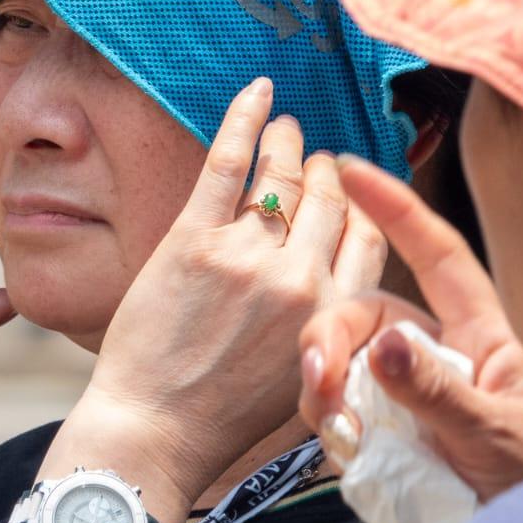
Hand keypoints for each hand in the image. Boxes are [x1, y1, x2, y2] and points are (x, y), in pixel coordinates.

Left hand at [46, 78, 388, 509]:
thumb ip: (330, 319)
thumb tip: (337, 273)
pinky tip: (256, 92)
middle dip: (327, 171)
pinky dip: (244, 119)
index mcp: (334, 312)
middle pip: (328, 199)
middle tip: (318, 157)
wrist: (155, 431)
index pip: (366, 236)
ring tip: (288, 125)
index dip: (362, 205)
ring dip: (290, 142)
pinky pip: (226, 162)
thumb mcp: (306, 376)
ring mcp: (247, 253)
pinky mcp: (192, 237)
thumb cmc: (224, 416)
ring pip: (282, 176)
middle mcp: (300, 276)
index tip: (352, 191)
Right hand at [298, 157, 522, 502]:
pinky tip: (342, 454)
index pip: (440, 258)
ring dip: (325, 390)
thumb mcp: (496, 436)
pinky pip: (341, 416)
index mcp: (480, 338)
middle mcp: (436, 358)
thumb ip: (437, 393)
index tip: (351, 171)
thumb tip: (385, 344)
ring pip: (344, 367)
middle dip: (332, 336)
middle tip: (317, 383)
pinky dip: (331, 428)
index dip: (399, 210)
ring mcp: (408, 400)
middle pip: (368, 317)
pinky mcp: (387, 441)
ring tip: (337, 436)